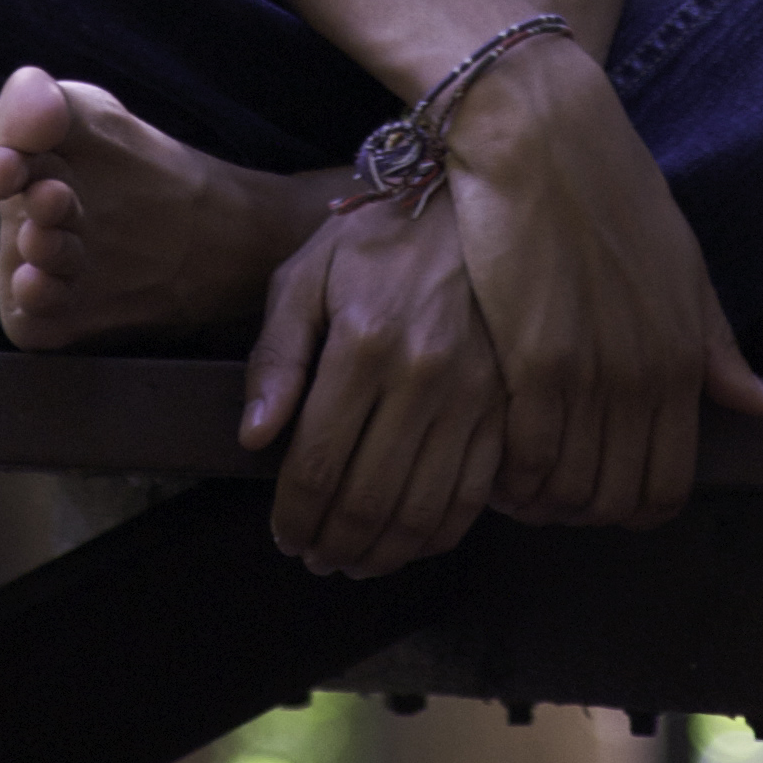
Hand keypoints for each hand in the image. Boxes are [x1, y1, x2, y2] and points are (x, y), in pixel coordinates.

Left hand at [240, 192, 505, 577]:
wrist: (467, 203)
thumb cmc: (378, 240)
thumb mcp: (307, 273)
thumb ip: (277, 355)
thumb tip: (256, 437)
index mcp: (363, 341)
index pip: (318, 462)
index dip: (294, 515)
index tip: (282, 533)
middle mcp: (421, 373)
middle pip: (368, 499)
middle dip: (331, 544)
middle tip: (313, 555)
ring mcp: (473, 393)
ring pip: (422, 511)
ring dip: (381, 554)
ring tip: (353, 559)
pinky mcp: (507, 404)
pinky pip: (473, 495)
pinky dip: (438, 535)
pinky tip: (410, 538)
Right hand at [443, 37, 762, 527]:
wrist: (543, 126)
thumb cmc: (608, 182)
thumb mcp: (678, 258)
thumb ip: (713, 340)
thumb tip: (759, 405)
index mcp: (683, 355)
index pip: (666, 485)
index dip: (625, 505)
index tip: (589, 488)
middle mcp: (646, 376)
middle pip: (614, 501)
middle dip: (575, 507)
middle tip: (540, 485)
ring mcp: (593, 373)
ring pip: (569, 493)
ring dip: (536, 497)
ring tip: (510, 473)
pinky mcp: (535, 360)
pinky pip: (527, 460)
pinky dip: (507, 472)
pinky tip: (490, 450)